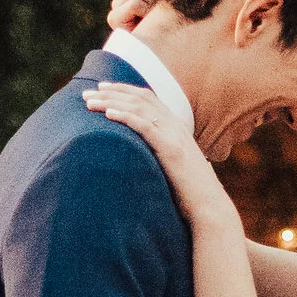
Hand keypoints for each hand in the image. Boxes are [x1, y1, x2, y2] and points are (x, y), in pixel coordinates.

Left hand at [84, 83, 230, 229]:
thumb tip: (136, 154)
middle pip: (140, 98)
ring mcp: (175, 136)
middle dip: (111, 93)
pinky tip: (107, 114)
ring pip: (139, 108)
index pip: (147, 98)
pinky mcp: (172, 150)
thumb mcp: (172, 165)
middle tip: (86, 93)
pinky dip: (125, 117)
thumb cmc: (188, 192)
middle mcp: (176, 126)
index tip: (100, 88)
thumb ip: (158, 152)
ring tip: (90, 102)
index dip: (123, 90)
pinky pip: (145, 126)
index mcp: (176, 126)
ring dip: (111, 102)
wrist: (209, 207)